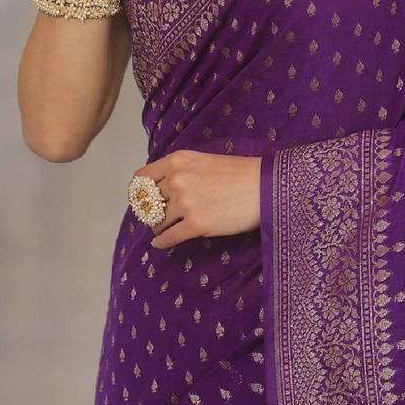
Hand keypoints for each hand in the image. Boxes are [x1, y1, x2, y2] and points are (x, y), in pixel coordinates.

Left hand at [132, 150, 261, 249]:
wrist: (264, 186)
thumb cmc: (240, 172)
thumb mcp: (204, 161)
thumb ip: (182, 171)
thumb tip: (164, 189)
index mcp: (177, 161)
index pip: (142, 178)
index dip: (140, 192)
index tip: (143, 200)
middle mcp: (176, 180)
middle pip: (149, 202)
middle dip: (152, 211)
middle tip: (157, 217)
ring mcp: (185, 203)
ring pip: (158, 221)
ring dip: (159, 227)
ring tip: (163, 230)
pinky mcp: (195, 224)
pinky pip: (169, 237)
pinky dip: (162, 243)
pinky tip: (160, 244)